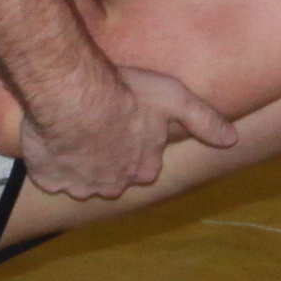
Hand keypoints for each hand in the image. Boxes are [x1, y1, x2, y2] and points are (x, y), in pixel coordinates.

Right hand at [19, 64, 236, 199]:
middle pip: (110, 175)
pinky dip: (48, 163)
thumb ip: (203, 119)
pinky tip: (48, 140)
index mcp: (143, 168)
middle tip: (95, 126)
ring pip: (79, 178)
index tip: (123, 122)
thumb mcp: (173, 98)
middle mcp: (113, 185)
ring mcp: (79, 186)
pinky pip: (49, 176)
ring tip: (70, 130)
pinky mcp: (48, 180)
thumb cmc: (124, 94)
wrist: (72, 96)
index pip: (142, 164)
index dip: (133, 143)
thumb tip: (231, 139)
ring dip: (75, 160)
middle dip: (104, 157)